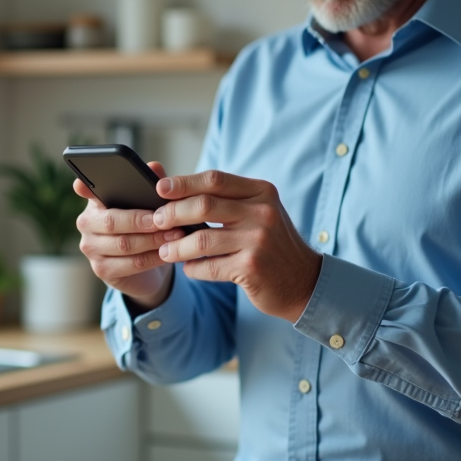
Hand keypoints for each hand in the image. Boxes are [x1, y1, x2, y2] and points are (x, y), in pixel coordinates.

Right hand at [73, 161, 183, 308]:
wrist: (145, 269)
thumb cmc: (143, 228)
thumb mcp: (147, 205)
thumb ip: (149, 185)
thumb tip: (154, 166)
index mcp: (95, 202)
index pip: (86, 190)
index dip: (84, 187)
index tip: (83, 183)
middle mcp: (87, 224)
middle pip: (112, 222)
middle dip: (141, 220)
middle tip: (164, 219)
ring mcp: (92, 248)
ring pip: (124, 244)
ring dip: (153, 240)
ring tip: (175, 234)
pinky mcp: (102, 270)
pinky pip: (132, 264)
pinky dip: (153, 257)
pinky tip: (168, 252)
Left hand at [153, 170, 321, 321]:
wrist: (304, 281)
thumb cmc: (271, 244)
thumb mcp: (258, 212)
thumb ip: (226, 200)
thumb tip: (175, 192)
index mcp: (262, 192)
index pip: (215, 180)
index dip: (184, 182)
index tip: (160, 188)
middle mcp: (262, 212)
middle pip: (204, 205)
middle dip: (173, 213)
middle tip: (156, 221)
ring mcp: (258, 241)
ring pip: (202, 239)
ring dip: (177, 246)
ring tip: (165, 250)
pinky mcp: (251, 268)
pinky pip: (209, 267)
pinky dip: (193, 269)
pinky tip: (189, 268)